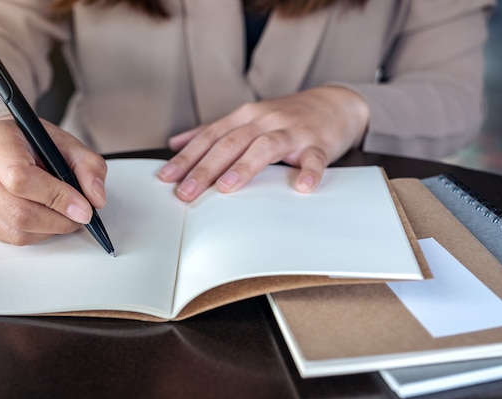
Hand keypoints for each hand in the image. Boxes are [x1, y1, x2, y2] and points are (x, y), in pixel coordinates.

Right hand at [0, 118, 107, 244]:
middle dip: (58, 220)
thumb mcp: (64, 143)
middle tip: (80, 217)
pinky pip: (9, 238)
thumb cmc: (31, 142)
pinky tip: (46, 219)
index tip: (83, 207)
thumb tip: (96, 198)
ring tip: (65, 217)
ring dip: (50, 230)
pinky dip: (36, 234)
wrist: (4, 145)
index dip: (56, 197)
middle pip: (18, 211)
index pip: (20, 178)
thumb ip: (88, 166)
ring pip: (15, 230)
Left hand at [158, 86, 369, 200]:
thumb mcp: (247, 119)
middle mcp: (264, 120)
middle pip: (230, 143)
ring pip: (264, 147)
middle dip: (205, 169)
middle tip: (186, 192)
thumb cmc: (286, 118)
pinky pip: (314, 159)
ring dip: (243, 168)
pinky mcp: (318, 143)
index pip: (209, 137)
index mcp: (244, 117)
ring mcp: (292, 131)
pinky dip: (309, 172)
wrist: (335, 103)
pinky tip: (302, 187)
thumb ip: (212, 132)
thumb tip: (175, 142)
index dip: (186, 157)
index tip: (166, 178)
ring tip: (225, 188)